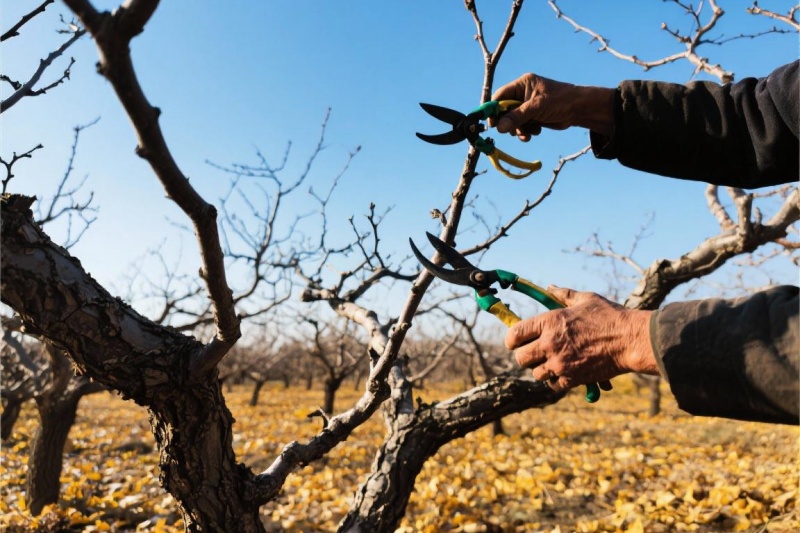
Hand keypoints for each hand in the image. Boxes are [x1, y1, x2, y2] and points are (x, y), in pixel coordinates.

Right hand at [490, 74, 615, 139]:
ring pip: (513, 121)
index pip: (500, 96)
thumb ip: (517, 117)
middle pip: (505, 111)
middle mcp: (522, 94)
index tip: (492, 124)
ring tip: (529, 133)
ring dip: (519, 129)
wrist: (580, 109)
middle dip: (509, 123)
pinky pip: (522, 126)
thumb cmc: (561, 101)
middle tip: (513, 132)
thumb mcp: (537, 108)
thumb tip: (499, 128)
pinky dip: (526, 132)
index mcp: (522, 84)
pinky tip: (535, 132)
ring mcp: (527, 106)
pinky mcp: (533, 116)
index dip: (494, 110)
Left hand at [505, 286, 657, 391]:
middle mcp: (550, 343)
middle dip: (525, 355)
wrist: (631, 340)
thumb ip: (563, 294)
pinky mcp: (572, 379)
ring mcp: (560, 363)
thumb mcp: (585, 299)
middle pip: (520, 358)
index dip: (512, 339)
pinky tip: (563, 371)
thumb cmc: (610, 316)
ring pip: (535, 373)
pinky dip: (555, 380)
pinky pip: (552, 384)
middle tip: (534, 352)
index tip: (516, 340)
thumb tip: (549, 286)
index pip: (514, 335)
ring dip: (541, 368)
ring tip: (552, 360)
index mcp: (549, 322)